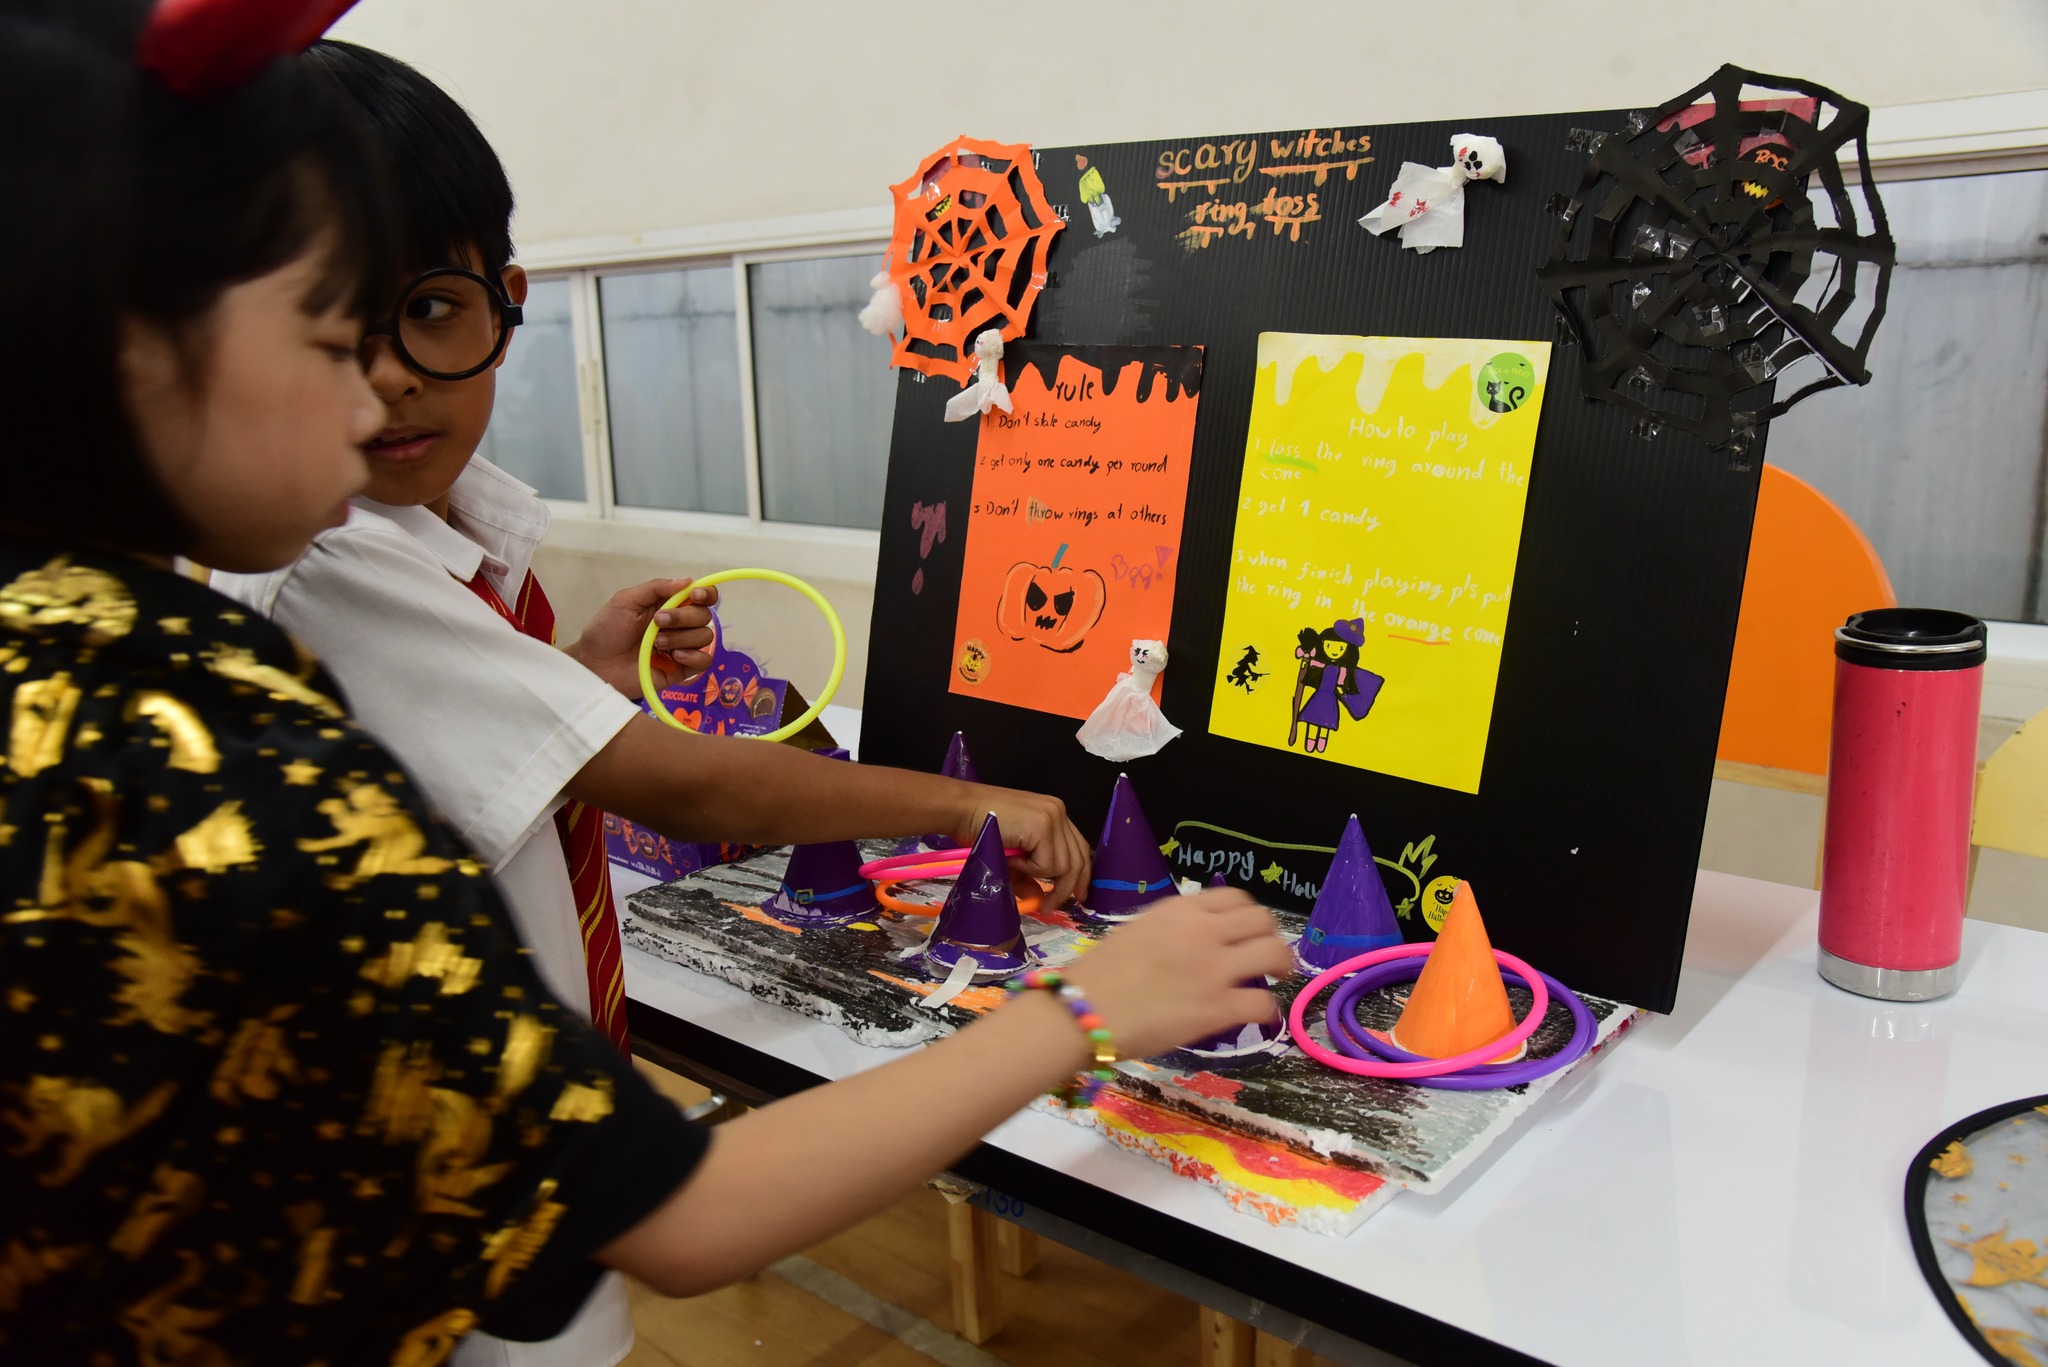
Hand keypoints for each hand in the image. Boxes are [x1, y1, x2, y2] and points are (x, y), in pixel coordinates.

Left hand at [563, 577, 720, 696]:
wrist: (594, 664)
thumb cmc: (606, 630)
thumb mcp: (626, 600)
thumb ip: (656, 588)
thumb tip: (688, 581)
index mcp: (669, 605)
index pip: (701, 596)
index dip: (705, 593)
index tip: (694, 595)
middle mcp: (679, 625)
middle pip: (704, 616)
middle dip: (683, 617)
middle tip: (657, 622)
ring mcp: (682, 647)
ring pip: (705, 637)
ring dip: (681, 638)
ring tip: (656, 643)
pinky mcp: (681, 670)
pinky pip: (704, 661)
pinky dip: (693, 657)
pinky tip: (673, 656)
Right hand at [952, 786, 1090, 908]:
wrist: (961, 811)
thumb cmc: (979, 829)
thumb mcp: (1011, 857)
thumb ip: (1028, 877)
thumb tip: (1040, 900)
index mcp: (1054, 814)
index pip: (1079, 849)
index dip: (1081, 875)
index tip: (1078, 896)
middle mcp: (1059, 812)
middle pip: (1078, 859)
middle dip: (1068, 887)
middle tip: (1050, 906)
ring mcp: (1053, 817)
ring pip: (1064, 865)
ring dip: (1038, 875)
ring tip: (1014, 866)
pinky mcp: (1043, 826)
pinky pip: (1048, 863)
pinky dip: (1029, 869)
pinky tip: (1012, 858)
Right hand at [1061, 889, 1292, 1058]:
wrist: (1080, 1011)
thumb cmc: (1097, 975)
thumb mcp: (1136, 932)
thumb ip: (1170, 930)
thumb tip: (1189, 941)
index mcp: (1181, 910)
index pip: (1236, 898)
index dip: (1249, 915)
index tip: (1246, 932)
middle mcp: (1204, 932)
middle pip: (1263, 921)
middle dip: (1271, 937)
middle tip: (1267, 957)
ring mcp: (1215, 969)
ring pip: (1274, 954)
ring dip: (1281, 966)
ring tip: (1276, 979)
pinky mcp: (1218, 1008)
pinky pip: (1264, 1003)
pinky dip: (1268, 1010)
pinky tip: (1261, 1016)